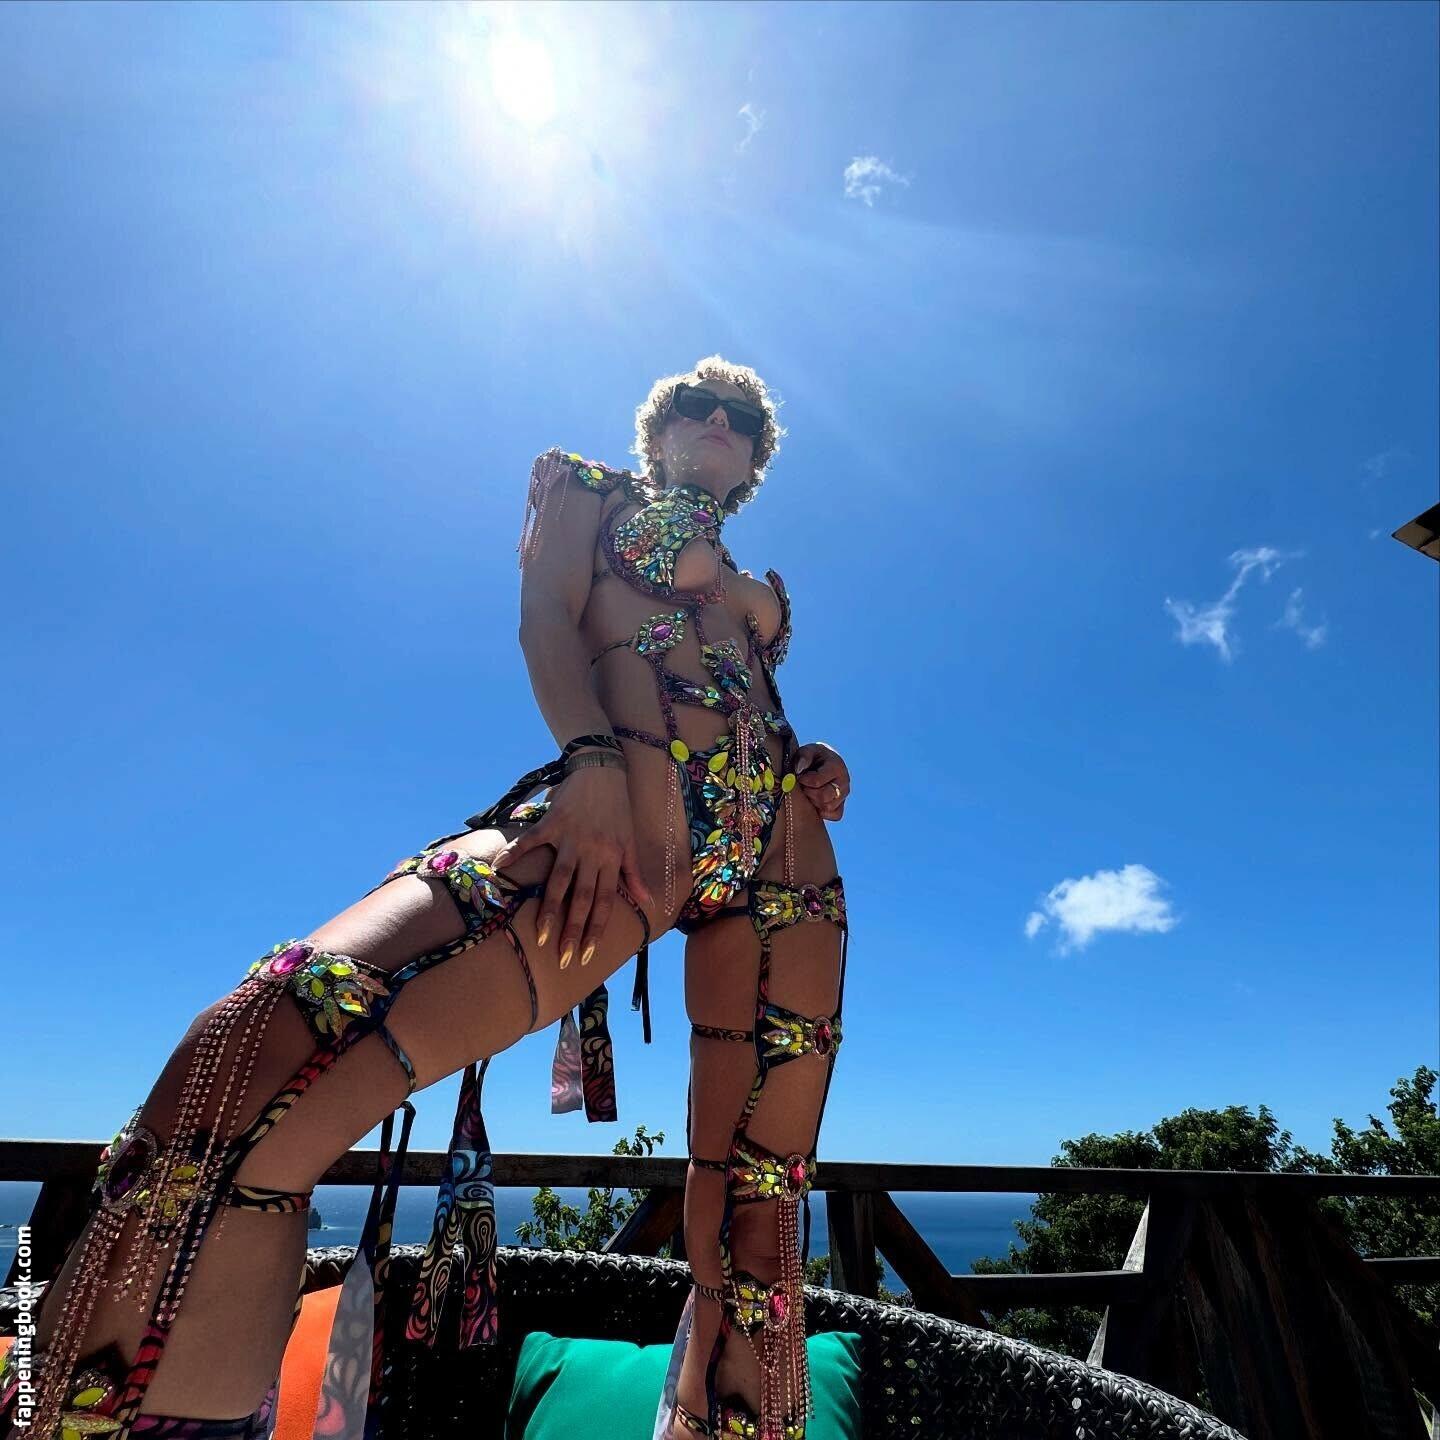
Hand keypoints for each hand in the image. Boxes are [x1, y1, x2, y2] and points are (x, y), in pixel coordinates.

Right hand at [492, 766, 653, 970]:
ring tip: (540, 935)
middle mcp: (591, 853)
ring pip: (559, 879)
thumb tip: (648, 902)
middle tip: (562, 958)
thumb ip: (634, 874)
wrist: (604, 770)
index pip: (604, 902)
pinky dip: (515, 852)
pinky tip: (500, 868)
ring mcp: (570, 839)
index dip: (596, 930)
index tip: (586, 955)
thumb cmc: (617, 808)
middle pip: (581, 898)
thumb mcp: (630, 841)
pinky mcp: (552, 822)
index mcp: (611, 860)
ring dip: (549, 908)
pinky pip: (532, 840)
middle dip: (572, 930)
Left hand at [792, 741, 849, 821]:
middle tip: (803, 785)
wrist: (822, 763)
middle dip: (809, 792)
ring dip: (814, 801)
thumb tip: (799, 769)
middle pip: (824, 797)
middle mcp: (844, 782)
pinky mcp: (842, 806)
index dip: (803, 780)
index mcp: (836, 766)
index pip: (816, 781)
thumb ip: (803, 756)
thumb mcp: (808, 750)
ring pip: (828, 807)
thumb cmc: (813, 757)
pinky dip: (823, 811)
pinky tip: (815, 801)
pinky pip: (834, 815)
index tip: (799, 775)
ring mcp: (844, 795)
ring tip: (809, 791)